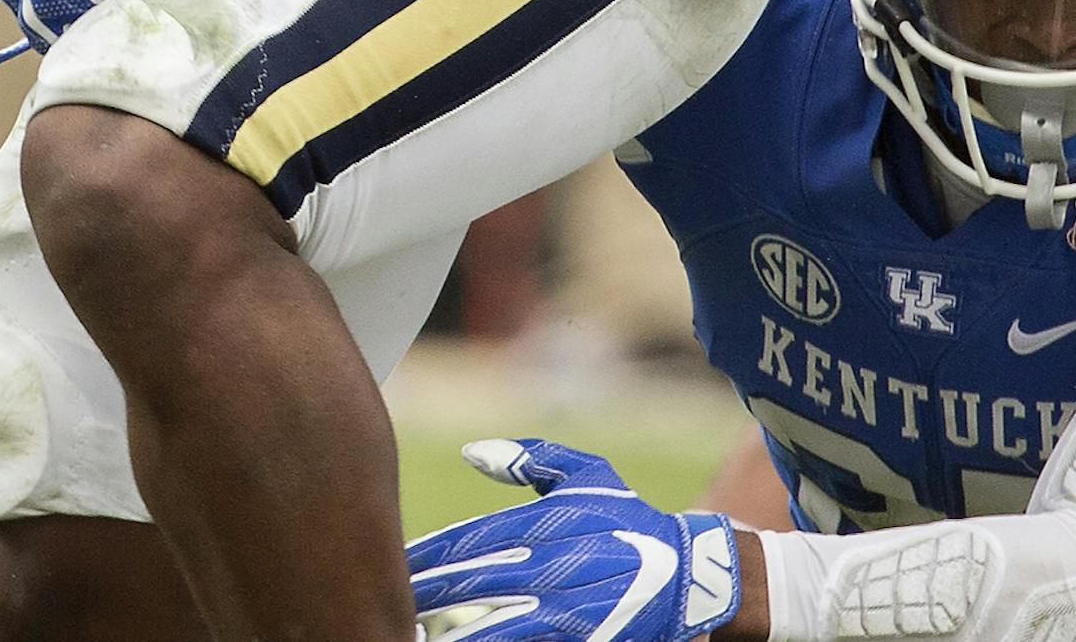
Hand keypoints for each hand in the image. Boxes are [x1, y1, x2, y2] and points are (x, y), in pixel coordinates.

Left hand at [408, 439, 739, 641]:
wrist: (690, 576)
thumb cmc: (629, 518)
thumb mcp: (586, 475)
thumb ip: (530, 459)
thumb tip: (473, 452)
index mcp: (542, 522)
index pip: (467, 541)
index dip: (427, 554)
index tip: (393, 562)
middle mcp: (546, 563)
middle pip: (468, 583)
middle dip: (425, 594)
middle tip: (384, 599)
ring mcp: (561, 607)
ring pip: (487, 621)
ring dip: (448, 626)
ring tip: (410, 629)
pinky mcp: (577, 635)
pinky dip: (489, 640)